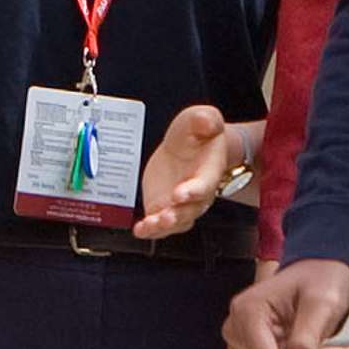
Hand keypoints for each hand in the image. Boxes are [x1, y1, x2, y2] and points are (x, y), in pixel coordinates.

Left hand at [131, 104, 256, 240]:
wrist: (191, 147)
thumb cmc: (198, 134)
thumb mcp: (202, 119)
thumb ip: (205, 119)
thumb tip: (206, 121)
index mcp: (209, 171)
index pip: (204, 184)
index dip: (194, 190)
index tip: (181, 193)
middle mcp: (198, 194)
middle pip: (190, 210)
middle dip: (177, 214)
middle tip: (164, 216)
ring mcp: (181, 204)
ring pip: (176, 221)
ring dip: (163, 226)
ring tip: (150, 225)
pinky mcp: (165, 207)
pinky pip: (160, 224)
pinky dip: (150, 230)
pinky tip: (139, 229)